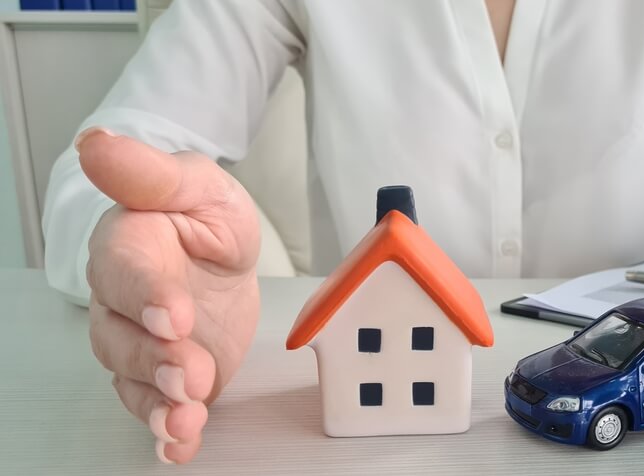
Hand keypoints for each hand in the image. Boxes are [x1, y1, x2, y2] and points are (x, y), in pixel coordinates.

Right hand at [78, 128, 259, 463]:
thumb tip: (97, 141)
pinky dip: (168, 433)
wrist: (219, 255)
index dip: (146, 295)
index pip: (125, 272)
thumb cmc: (203, 216)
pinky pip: (157, 409)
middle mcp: (124, 302)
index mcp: (128, 246)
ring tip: (187, 418)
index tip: (173, 314)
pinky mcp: (166, 377)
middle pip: (122, 337)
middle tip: (190, 372)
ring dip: (160, 405)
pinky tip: (181, 446)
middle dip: (155, 359)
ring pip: (135, 380)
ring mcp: (142, 344)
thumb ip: (151, 174)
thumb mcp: (196, 186)